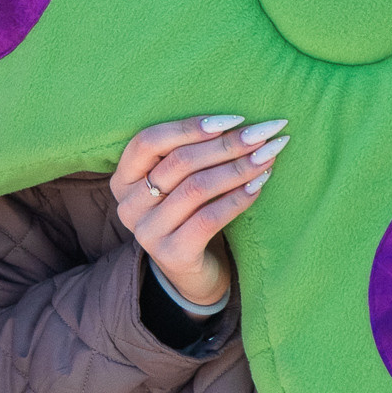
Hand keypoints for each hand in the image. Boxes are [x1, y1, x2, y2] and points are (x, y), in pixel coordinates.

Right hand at [110, 115, 288, 306]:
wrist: (192, 273)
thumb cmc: (189, 214)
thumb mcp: (179, 182)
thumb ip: (191, 154)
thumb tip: (240, 125)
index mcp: (123, 178)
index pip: (149, 140)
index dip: (191, 126)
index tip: (235, 119)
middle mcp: (128, 205)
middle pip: (179, 162)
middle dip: (227, 144)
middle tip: (264, 134)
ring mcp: (148, 232)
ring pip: (196, 188)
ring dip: (237, 169)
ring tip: (268, 157)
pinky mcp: (172, 254)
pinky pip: (209, 218)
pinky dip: (237, 199)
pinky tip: (259, 186)